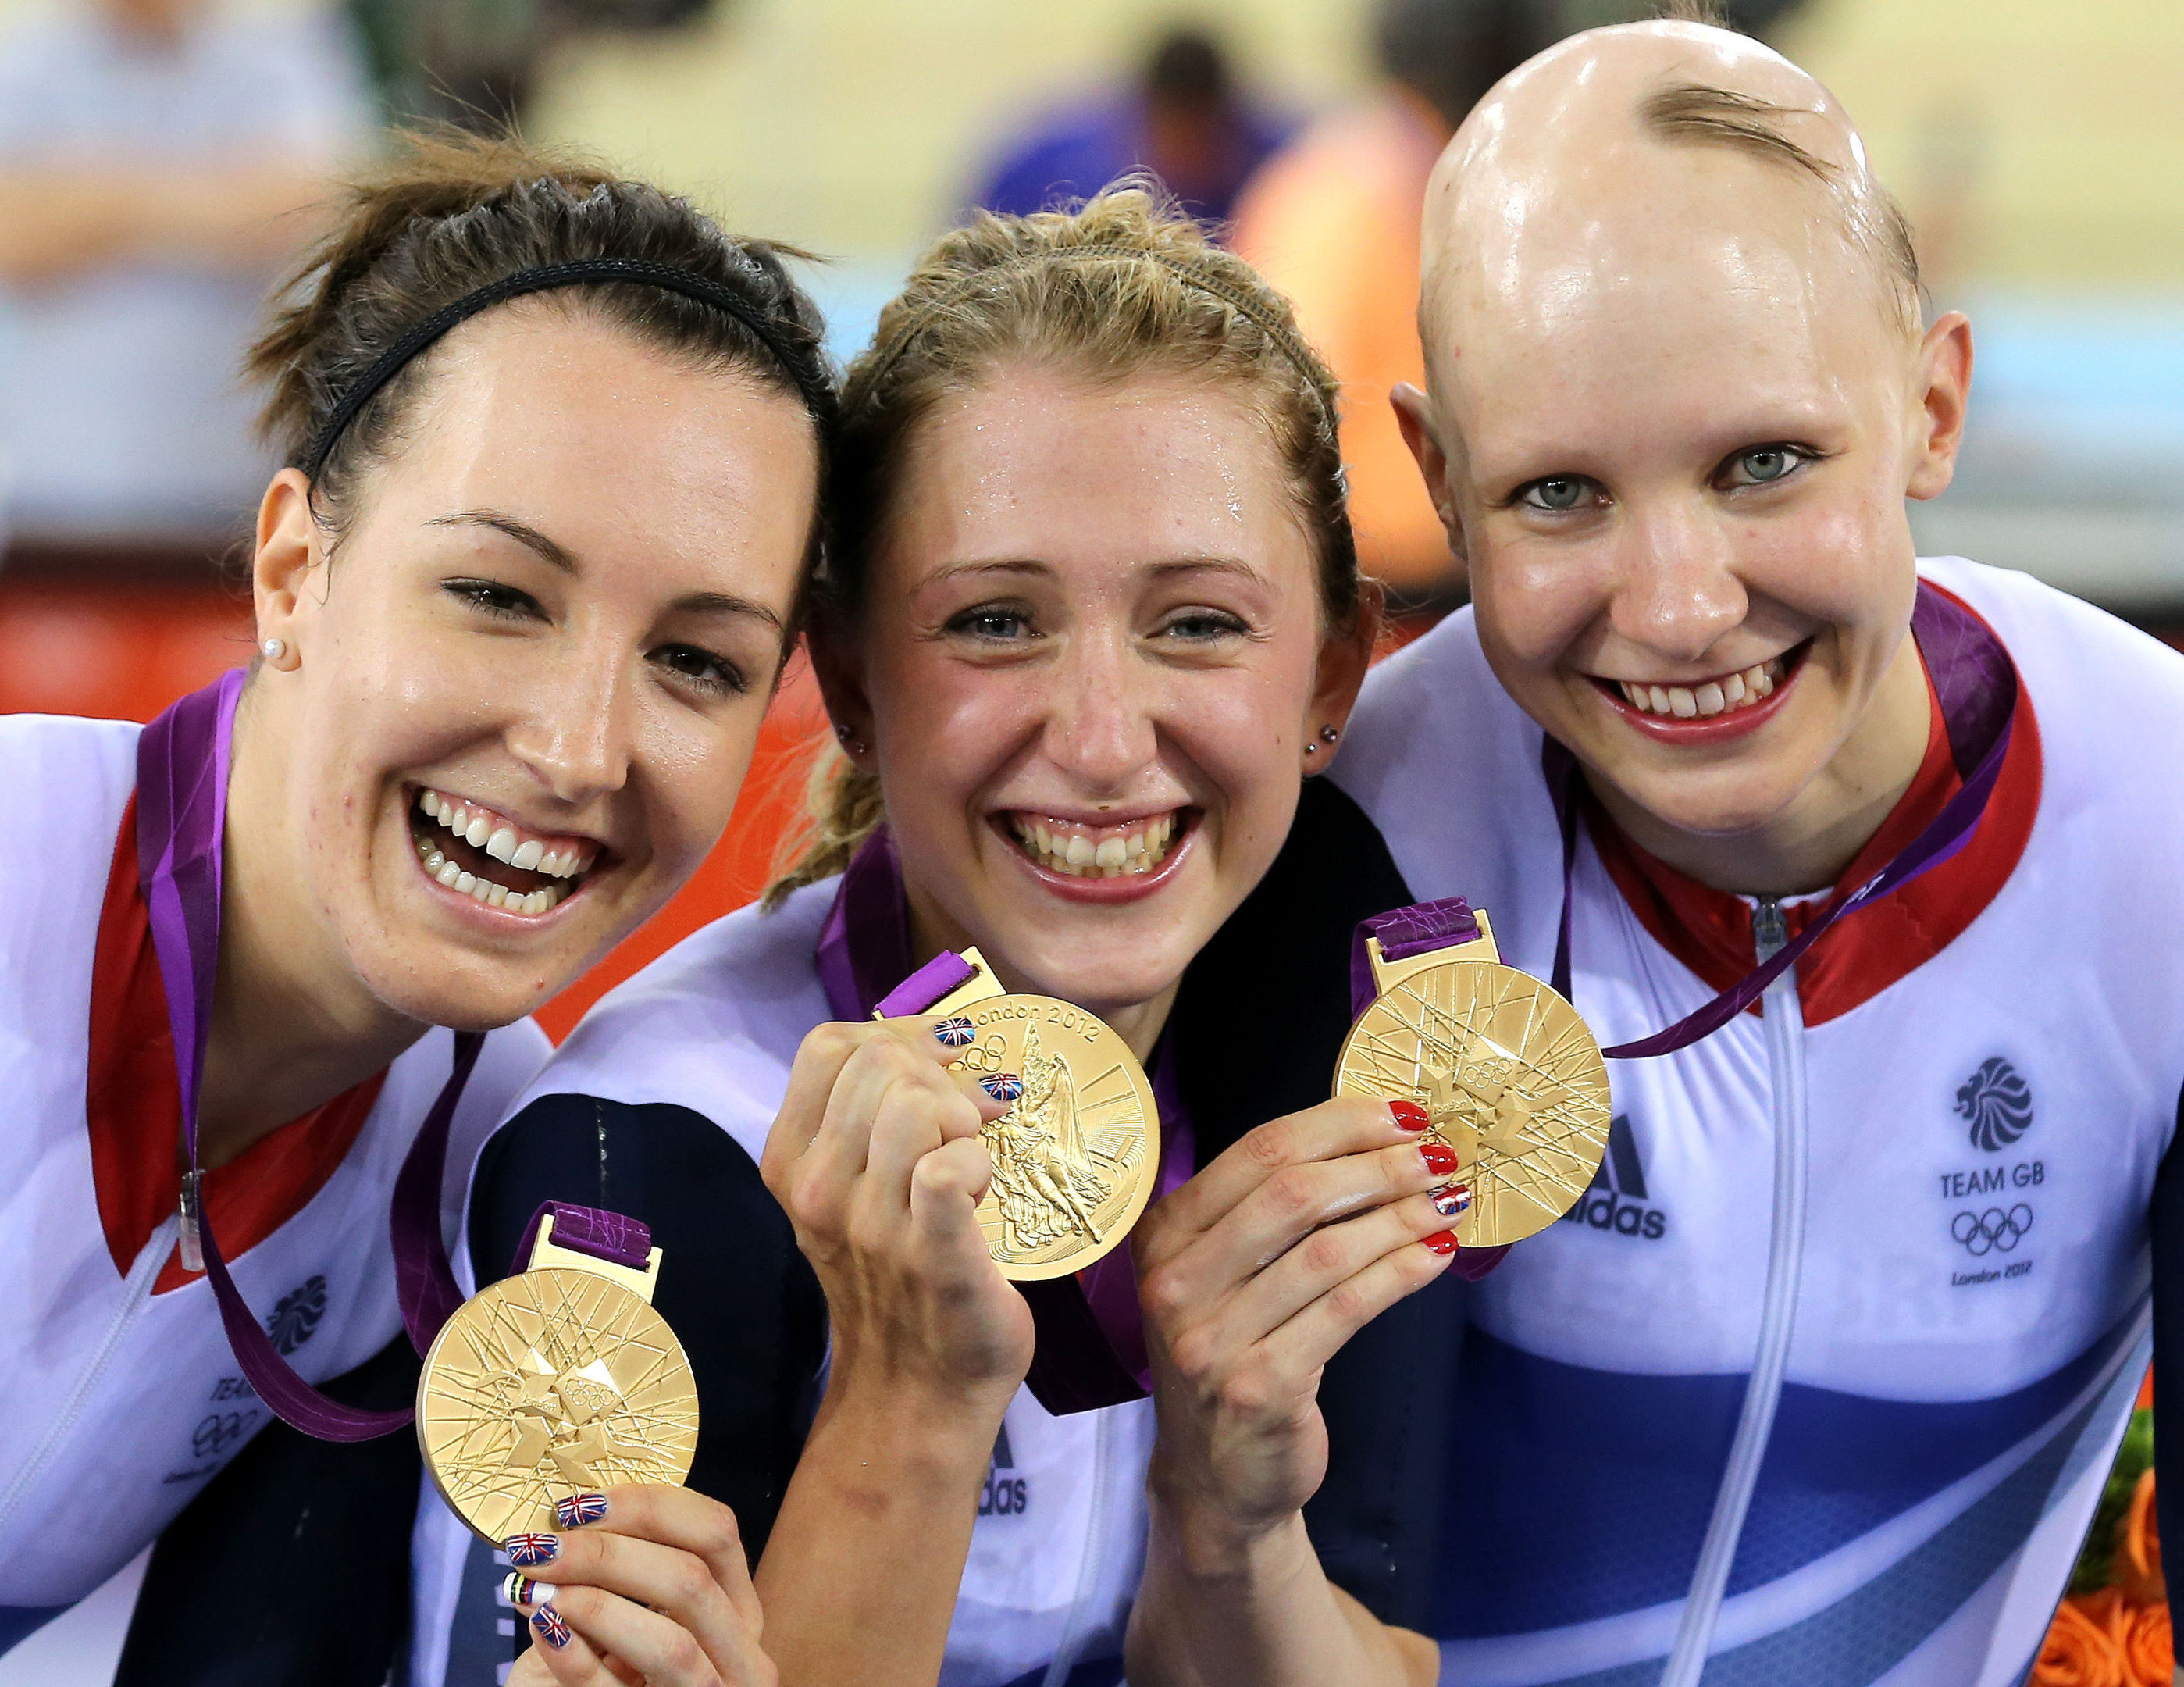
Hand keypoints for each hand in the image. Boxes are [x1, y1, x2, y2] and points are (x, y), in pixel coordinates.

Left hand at [504, 1486, 773, 1685]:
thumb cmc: (605, 1665)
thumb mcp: (627, 1609)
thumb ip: (618, 1564)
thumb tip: (565, 1515)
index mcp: (736, 1606)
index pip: (716, 1531)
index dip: (649, 1507)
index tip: (580, 1505)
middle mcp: (738, 1653)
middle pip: (693, 1580)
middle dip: (608, 1554)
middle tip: (541, 1547)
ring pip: (672, 1645)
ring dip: (595, 1606)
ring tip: (536, 1588)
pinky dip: (575, 1656)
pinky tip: (541, 1624)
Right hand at [760, 1018, 1033, 1410]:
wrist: (920, 1387)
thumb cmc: (899, 1275)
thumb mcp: (854, 1187)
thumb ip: (870, 1113)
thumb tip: (938, 1039)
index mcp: (790, 1162)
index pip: (828, 1046)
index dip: (898, 1034)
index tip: (943, 1061)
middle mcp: (818, 1189)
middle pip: (878, 1062)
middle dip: (940, 1076)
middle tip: (966, 1124)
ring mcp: (871, 1224)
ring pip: (917, 1103)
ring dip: (962, 1120)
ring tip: (968, 1164)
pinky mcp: (931, 1253)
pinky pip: (952, 1163)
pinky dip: (982, 1162)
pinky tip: (983, 1192)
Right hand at [1134, 1097, 1461, 1563]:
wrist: (1215, 1476)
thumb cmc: (1233, 1353)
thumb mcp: (1222, 1274)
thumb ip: (1269, 1210)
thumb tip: (1378, 1135)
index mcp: (1163, 1233)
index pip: (1259, 1151)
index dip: (1341, 1123)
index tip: (1404, 1114)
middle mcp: (1175, 1281)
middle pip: (1293, 1194)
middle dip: (1380, 1166)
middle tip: (1441, 1157)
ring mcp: (1212, 1338)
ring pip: (1327, 1251)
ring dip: (1402, 1217)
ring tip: (1450, 1201)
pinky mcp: (1260, 1387)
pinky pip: (1346, 1310)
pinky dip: (1400, 1274)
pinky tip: (1435, 1255)